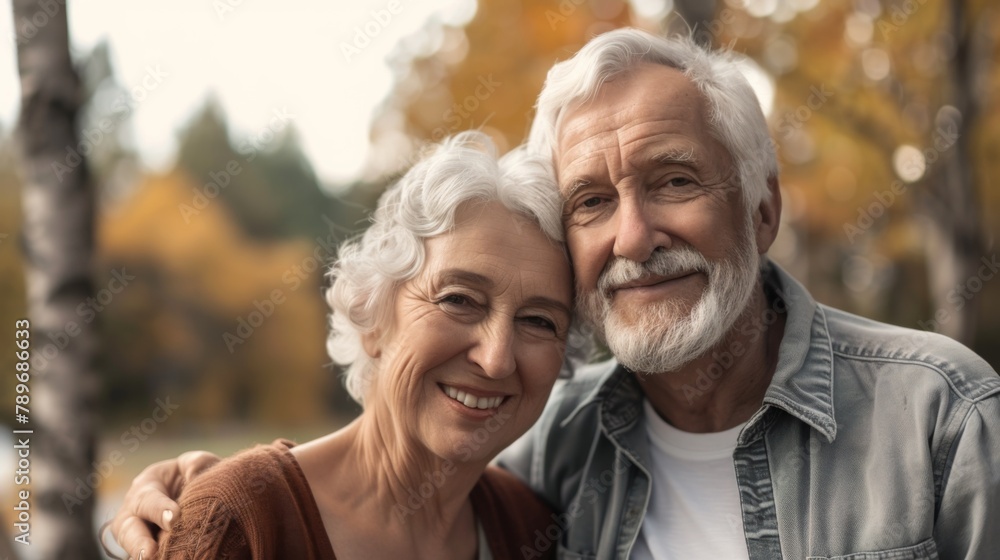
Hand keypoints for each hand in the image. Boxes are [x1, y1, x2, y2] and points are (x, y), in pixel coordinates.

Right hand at [105, 451, 219, 558]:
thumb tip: (196, 473)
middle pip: (129, 530)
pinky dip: (157, 558)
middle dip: (139, 542)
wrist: (187, 497)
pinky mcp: (146, 551)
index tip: (174, 518)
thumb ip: (195, 463)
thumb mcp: (191, 465)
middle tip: (150, 553)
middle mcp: (133, 514)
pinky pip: (147, 556)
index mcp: (145, 487)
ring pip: (132, 548)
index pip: (149, 500)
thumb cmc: (188, 477)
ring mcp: (136, 537)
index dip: (160, 509)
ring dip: (140, 554)